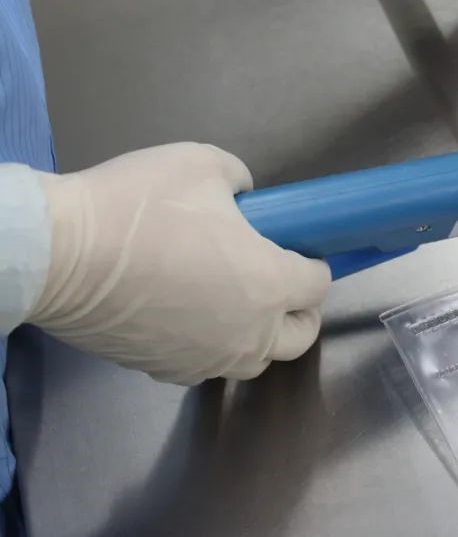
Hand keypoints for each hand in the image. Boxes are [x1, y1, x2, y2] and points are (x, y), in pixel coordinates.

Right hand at [28, 143, 330, 385]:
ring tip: (235, 303)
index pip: (317, 285)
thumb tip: (245, 197)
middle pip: (298, 336)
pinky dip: (211, 346)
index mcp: (271, 284)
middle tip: (279, 282)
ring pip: (254, 360)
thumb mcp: (204, 165)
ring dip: (257, 335)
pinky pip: (206, 365)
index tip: (299, 251)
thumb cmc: (141, 208)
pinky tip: (190, 318)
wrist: (59, 255)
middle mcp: (250, 333)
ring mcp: (208, 359)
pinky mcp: (166, 371)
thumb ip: (241, 181)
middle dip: (298, 311)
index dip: (313, 264)